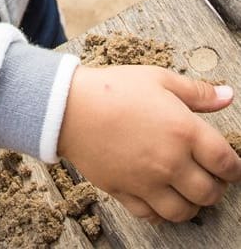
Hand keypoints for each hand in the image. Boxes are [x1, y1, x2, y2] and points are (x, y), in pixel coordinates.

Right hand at [58, 65, 240, 222]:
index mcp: (184, 132)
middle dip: (216, 189)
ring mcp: (145, 180)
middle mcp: (169, 162)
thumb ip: (196, 92)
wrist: (68, 107)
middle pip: (209, 193)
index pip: (226, 163)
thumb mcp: (158, 79)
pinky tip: (159, 200)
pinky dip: (160, 213)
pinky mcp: (122, 190)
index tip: (230, 168)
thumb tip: (225, 96)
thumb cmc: (111, 90)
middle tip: (210, 181)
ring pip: (182, 211)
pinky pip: (149, 215)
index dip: (234, 169)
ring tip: (187, 195)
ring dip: (191, 206)